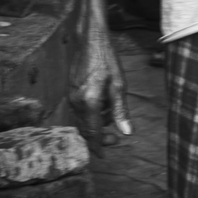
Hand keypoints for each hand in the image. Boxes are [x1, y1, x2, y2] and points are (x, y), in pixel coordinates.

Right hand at [68, 15, 132, 153]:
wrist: (91, 41)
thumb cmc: (107, 61)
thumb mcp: (119, 86)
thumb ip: (121, 111)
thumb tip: (127, 133)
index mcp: (89, 102)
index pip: (92, 133)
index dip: (98, 147)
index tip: (104, 156)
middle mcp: (76, 102)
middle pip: (86, 129)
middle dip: (100, 136)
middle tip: (116, 137)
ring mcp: (71, 97)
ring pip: (83, 120)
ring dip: (97, 123)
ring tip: (111, 114)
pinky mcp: (70, 92)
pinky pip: (80, 110)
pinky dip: (91, 113)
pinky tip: (103, 105)